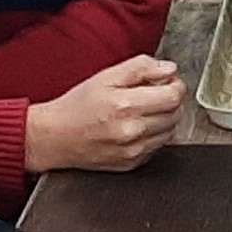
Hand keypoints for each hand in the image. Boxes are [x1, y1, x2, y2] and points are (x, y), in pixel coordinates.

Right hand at [25, 57, 182, 173]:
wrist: (55, 137)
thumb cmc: (77, 106)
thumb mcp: (106, 77)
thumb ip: (140, 68)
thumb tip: (168, 69)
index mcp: (125, 106)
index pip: (173, 96)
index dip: (176, 85)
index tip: (168, 81)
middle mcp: (132, 131)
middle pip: (175, 114)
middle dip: (169, 101)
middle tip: (153, 94)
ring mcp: (133, 150)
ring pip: (170, 132)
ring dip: (163, 119)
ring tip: (142, 111)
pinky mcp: (131, 163)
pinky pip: (157, 147)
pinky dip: (153, 136)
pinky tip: (135, 127)